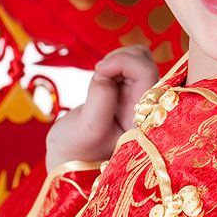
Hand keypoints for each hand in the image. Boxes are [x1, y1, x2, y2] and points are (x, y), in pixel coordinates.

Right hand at [45, 45, 159, 171]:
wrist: (68, 156)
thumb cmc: (76, 150)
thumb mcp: (86, 129)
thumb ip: (101, 98)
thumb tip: (108, 74)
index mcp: (143, 122)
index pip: (147, 75)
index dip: (124, 63)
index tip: (99, 70)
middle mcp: (147, 109)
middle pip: (146, 63)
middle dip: (120, 60)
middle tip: (98, 74)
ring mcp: (139, 100)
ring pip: (140, 59)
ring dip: (117, 61)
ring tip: (99, 78)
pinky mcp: (129, 93)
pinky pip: (128, 65)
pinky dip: (112, 64)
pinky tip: (101, 81)